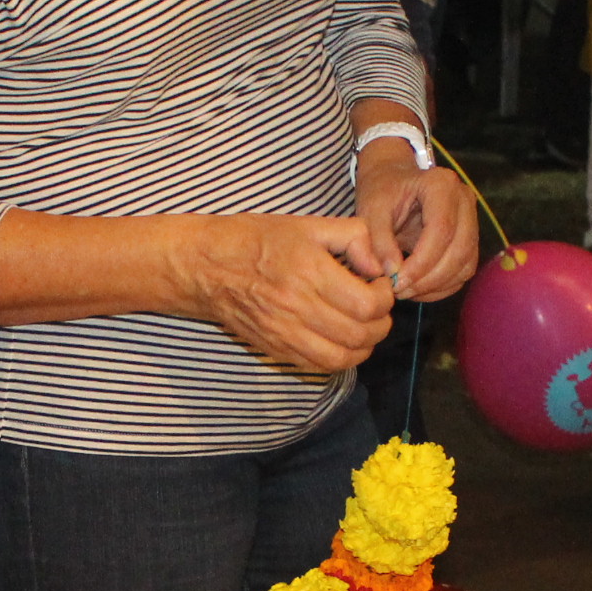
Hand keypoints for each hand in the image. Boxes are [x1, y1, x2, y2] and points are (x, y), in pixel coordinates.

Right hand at [184, 215, 395, 372]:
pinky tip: (339, 339)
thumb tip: (379, 264)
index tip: (381, 284)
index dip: (385, 297)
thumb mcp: (307, 224)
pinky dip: (339, 359)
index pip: (367, 304)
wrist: (206, 267)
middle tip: (376, 306)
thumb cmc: (255, 240)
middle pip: (360, 335)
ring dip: (364, 346)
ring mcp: (284, 333)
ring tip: (363, 326)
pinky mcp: (275, 348)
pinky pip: (318, 366)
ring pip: (342, 358)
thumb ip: (353, 237)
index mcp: (308, 271)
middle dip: (380, 323)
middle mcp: (297, 307)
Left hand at [353, 143, 476, 303]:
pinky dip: (443, 286)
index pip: (441, 229)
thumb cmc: (382, 191)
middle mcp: (464, 200)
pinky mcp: (469, 239)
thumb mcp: (371, 210)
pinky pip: (463, 270)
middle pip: (459, 249)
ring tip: (405, 291)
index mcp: (441, 185)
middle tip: (399, 290)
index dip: (422, 261)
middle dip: (429, 278)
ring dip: (437, 286)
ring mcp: (471, 220)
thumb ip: (378, 241)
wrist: (393, 179)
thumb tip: (391, 273)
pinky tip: (417, 289)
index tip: (397, 281)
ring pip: (465, 264)